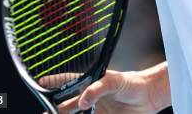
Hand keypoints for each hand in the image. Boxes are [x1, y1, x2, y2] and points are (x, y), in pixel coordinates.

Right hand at [39, 68, 165, 112]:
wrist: (149, 98)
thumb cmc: (131, 83)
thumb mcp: (113, 81)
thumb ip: (97, 89)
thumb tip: (82, 102)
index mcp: (91, 83)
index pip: (69, 81)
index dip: (56, 82)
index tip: (42, 82)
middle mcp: (91, 99)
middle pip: (68, 105)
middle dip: (55, 109)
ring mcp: (96, 112)